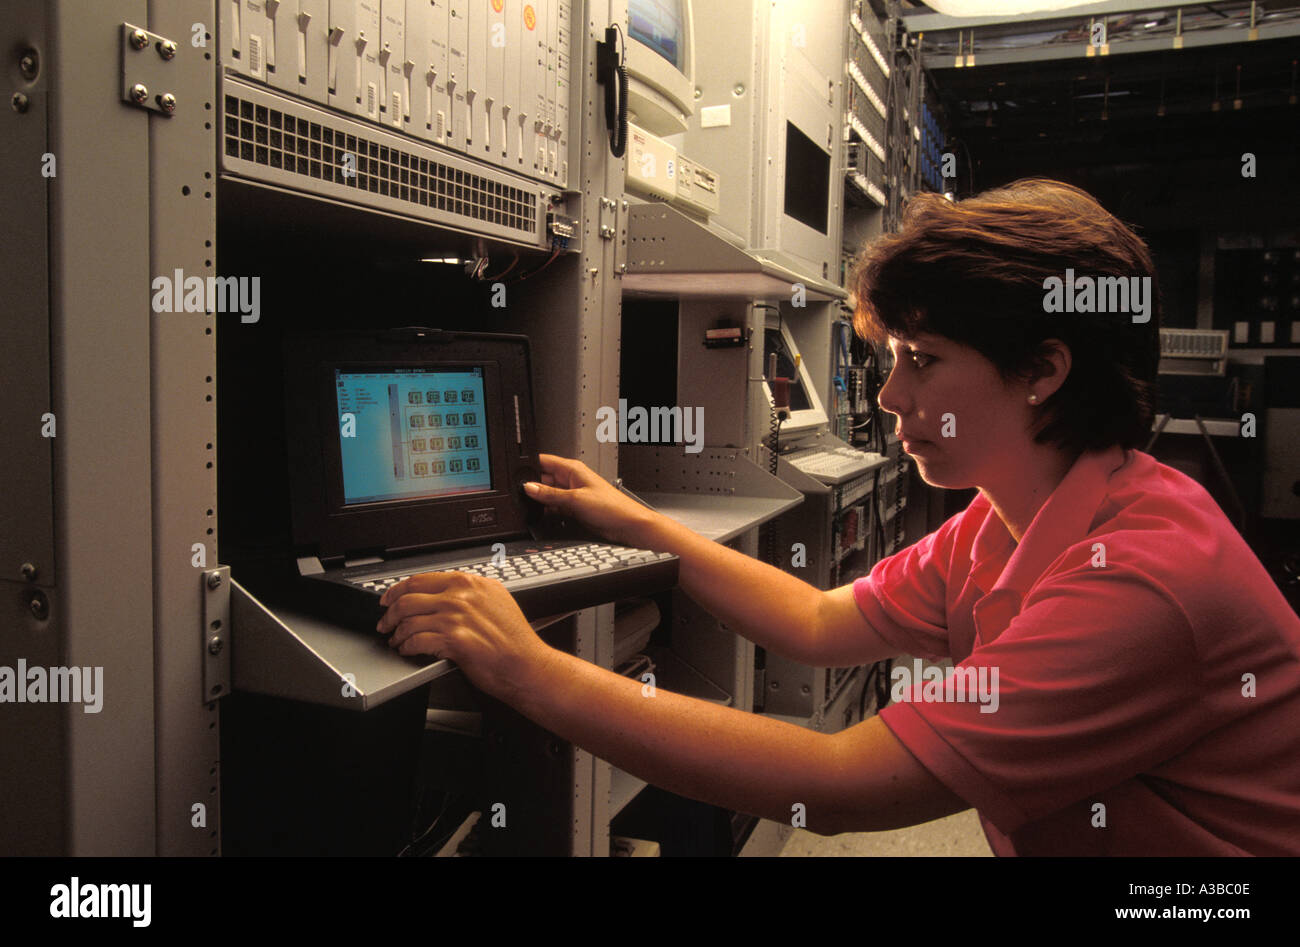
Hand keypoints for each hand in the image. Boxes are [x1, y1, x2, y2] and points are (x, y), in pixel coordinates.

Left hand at [376, 571, 555, 702]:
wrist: (527, 665)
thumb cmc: (515, 641)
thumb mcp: (497, 602)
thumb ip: (472, 594)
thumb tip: (444, 595)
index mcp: (472, 583)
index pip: (423, 579)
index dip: (398, 590)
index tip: (389, 598)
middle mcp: (463, 596)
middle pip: (409, 597)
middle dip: (390, 612)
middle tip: (385, 622)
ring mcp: (457, 616)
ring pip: (409, 620)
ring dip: (396, 633)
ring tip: (395, 641)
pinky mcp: (454, 640)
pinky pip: (416, 641)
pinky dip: (406, 647)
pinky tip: (407, 651)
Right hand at [524, 453, 660, 546]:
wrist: (627, 525)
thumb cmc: (612, 507)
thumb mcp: (575, 499)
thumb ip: (550, 494)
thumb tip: (529, 487)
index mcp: (572, 469)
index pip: (544, 461)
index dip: (529, 466)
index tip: (515, 475)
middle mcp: (571, 480)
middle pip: (543, 479)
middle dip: (532, 488)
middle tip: (521, 497)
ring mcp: (572, 495)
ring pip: (547, 495)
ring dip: (541, 502)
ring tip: (533, 508)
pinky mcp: (573, 509)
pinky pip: (554, 508)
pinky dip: (548, 512)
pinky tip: (543, 517)